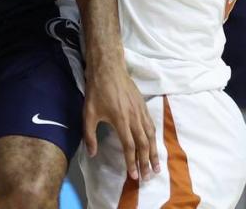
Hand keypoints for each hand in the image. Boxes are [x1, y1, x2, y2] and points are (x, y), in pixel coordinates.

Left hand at [83, 60, 159, 179]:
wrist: (108, 69)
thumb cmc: (97, 91)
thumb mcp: (88, 114)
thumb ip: (90, 135)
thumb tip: (92, 154)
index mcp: (120, 121)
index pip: (130, 146)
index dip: (132, 162)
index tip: (134, 176)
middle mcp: (134, 118)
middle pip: (143, 144)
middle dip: (146, 162)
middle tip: (149, 177)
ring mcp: (140, 111)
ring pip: (151, 135)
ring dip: (154, 152)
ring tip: (157, 166)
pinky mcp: (143, 105)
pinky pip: (151, 125)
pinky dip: (154, 137)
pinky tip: (155, 145)